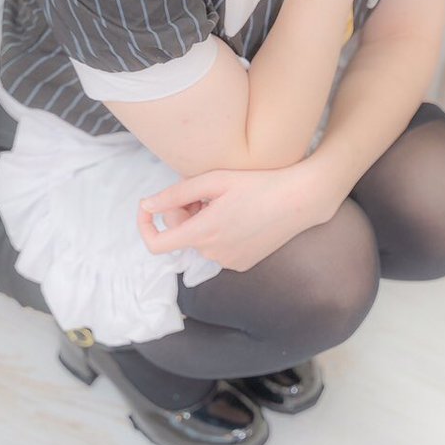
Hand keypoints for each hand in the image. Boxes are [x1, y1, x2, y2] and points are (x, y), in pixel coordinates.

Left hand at [136, 161, 324, 271]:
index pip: (157, 243)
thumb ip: (174, 195)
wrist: (299, 200)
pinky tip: (239, 214)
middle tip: (204, 191)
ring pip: (200, 241)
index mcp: (203, 232)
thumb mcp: (213, 180)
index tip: (148, 208)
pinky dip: (219, 232)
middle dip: (182, 213)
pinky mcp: (243, 264)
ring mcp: (229, 262)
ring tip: (226, 200)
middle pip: (181, 235)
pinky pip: (218, 248)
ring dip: (202, 221)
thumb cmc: (257, 183)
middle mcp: (213, 253)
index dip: (145, 226)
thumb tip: (146, 205)